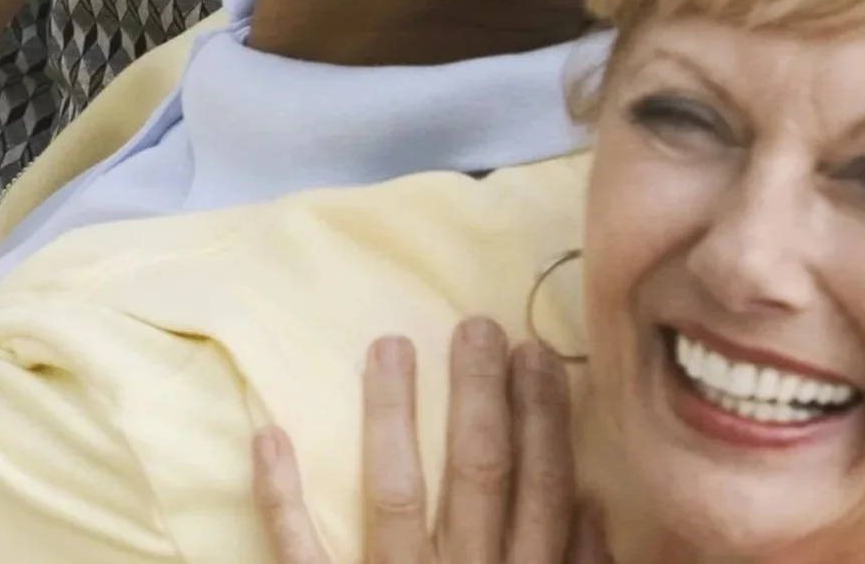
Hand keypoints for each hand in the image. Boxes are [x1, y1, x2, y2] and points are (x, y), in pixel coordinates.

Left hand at [252, 321, 607, 563]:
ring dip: (395, 417)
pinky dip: (280, 496)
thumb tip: (597, 507)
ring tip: (391, 343)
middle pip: (480, 482)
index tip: (539, 352)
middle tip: (478, 324)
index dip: (543, 426)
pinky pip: (301, 553)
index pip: (540, 500)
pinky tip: (268, 433)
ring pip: (397, 496)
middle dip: (482, 399)